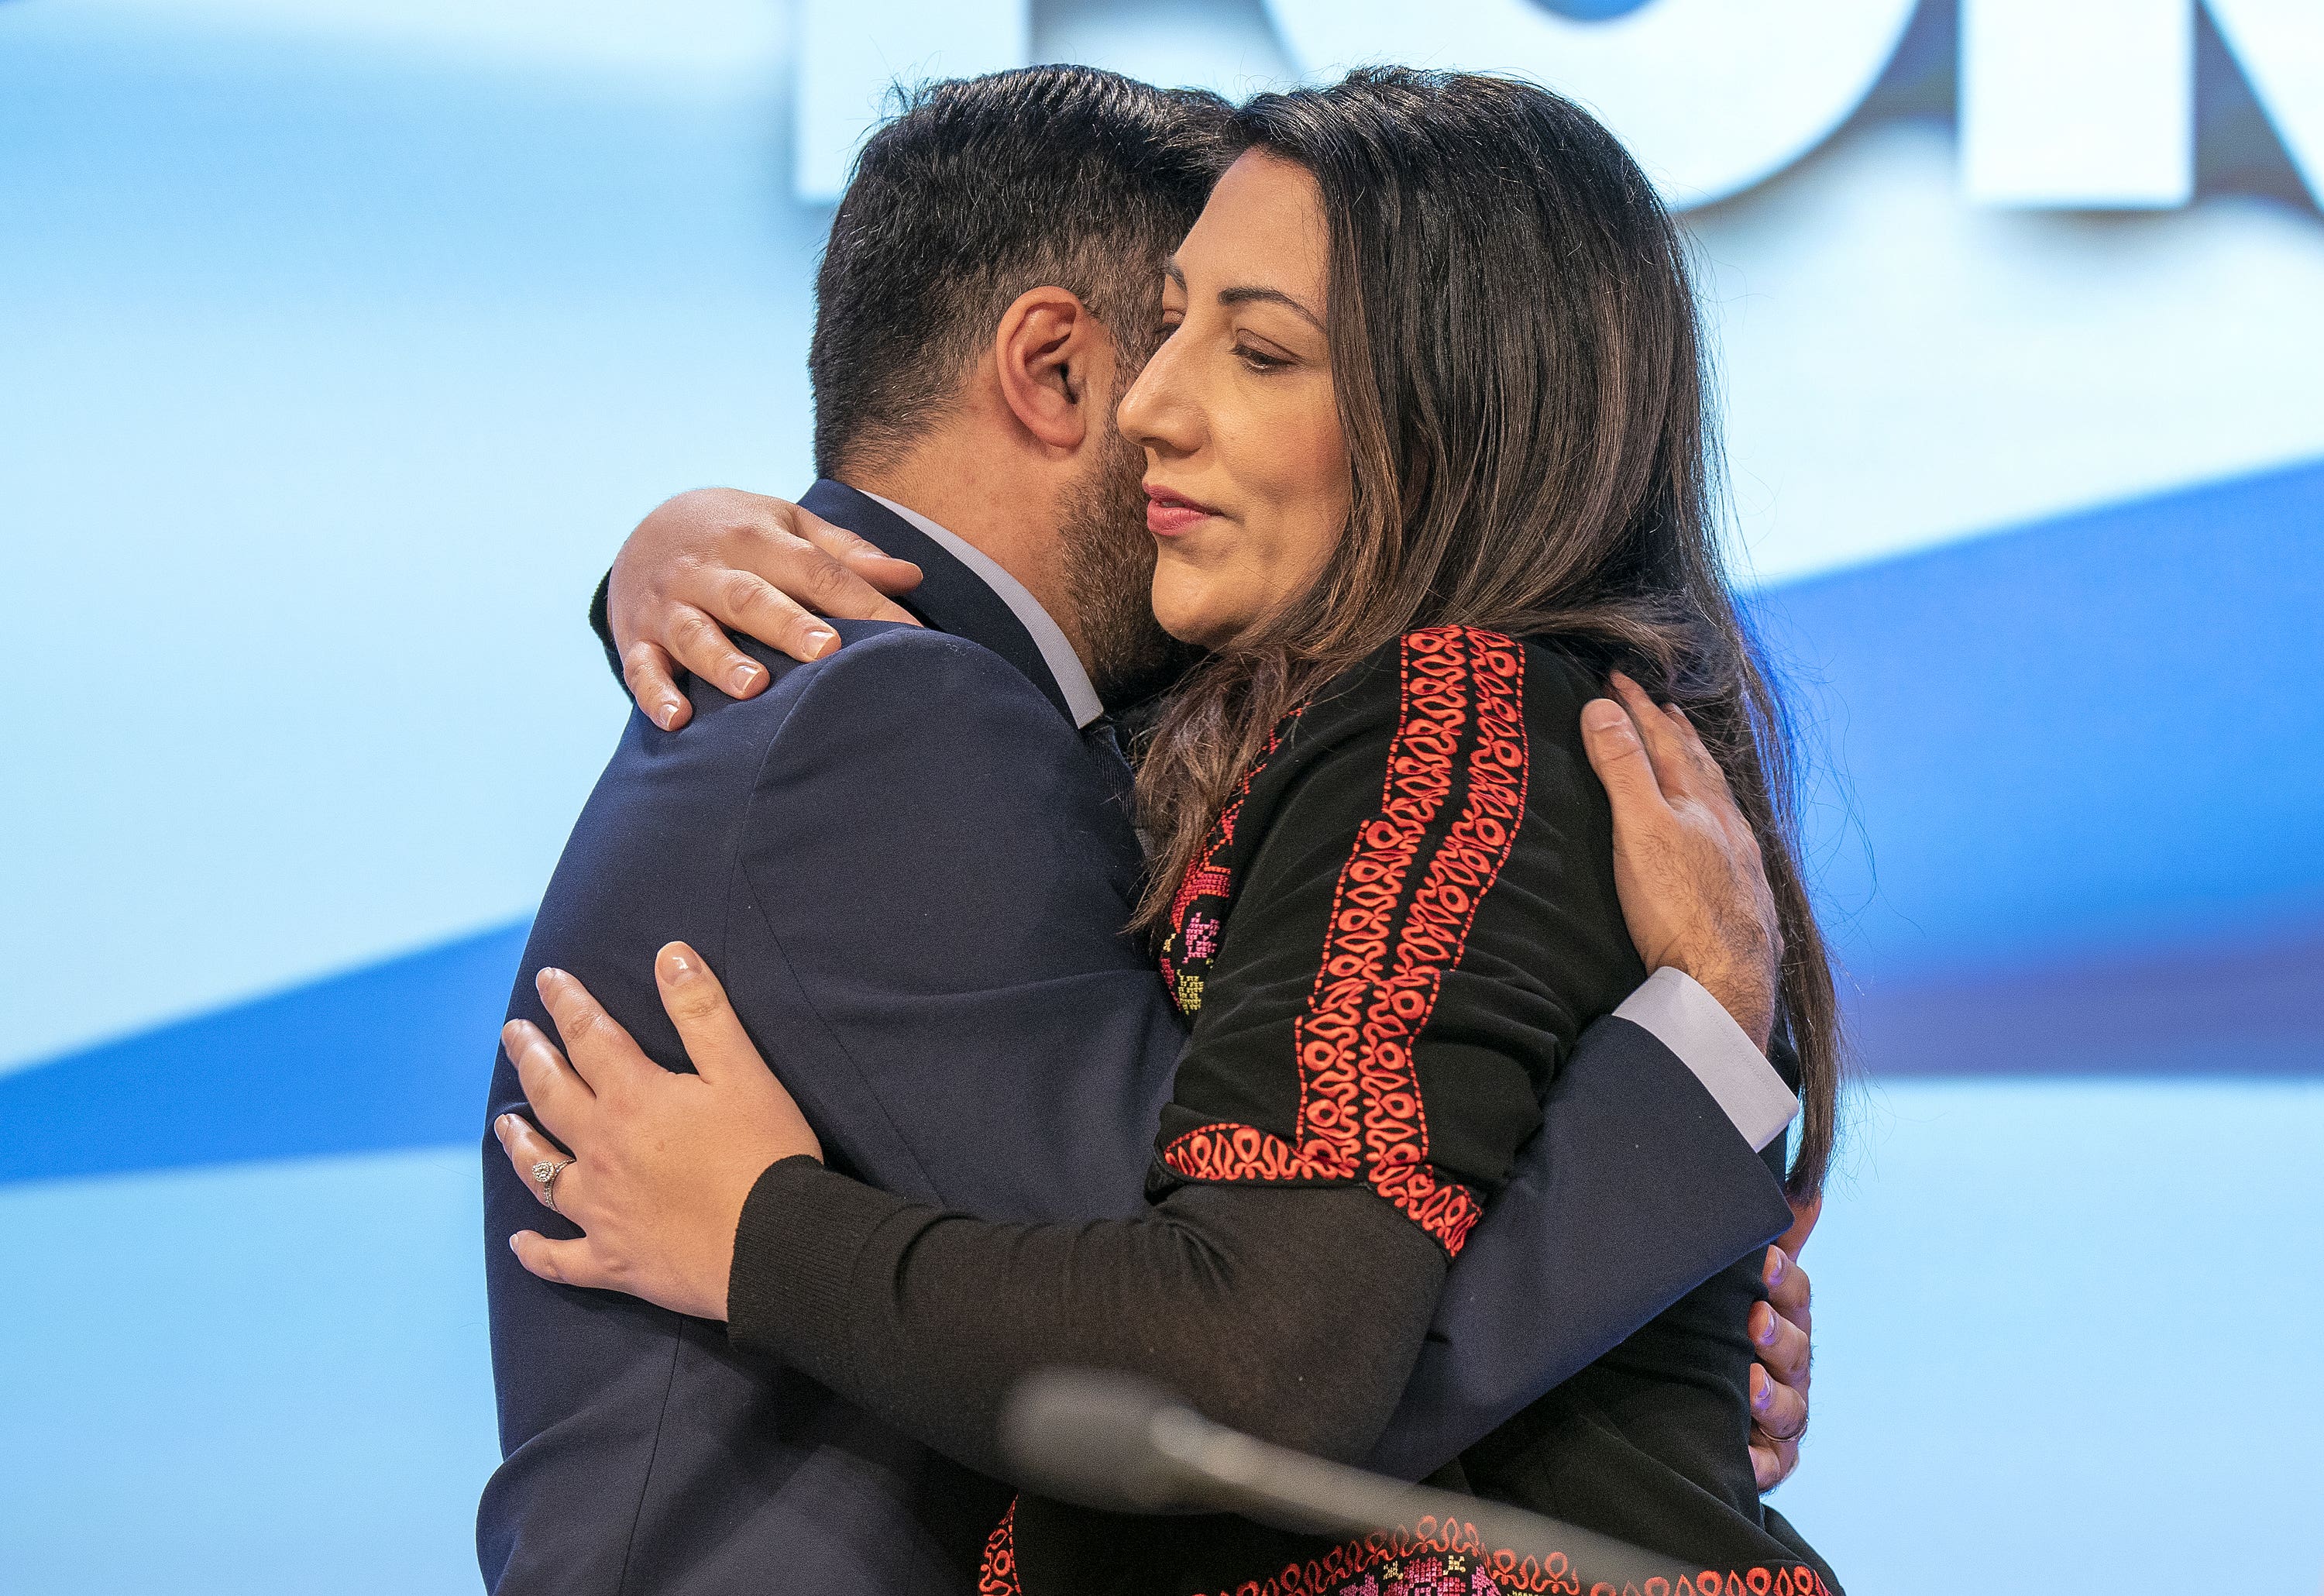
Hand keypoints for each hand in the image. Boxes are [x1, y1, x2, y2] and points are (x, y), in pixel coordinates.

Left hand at [494, 943, 820, 1319]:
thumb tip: (669, 954)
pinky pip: (560, 1258)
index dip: (567, 1004)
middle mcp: (602, 1150)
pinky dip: (536, 1251)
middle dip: (531, 1058)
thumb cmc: (765, 1156)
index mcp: (633, 1099)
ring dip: (519, 1142)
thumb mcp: (743, 1073)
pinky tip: (519, 1243)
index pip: (589, 1037)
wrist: (774, 1247)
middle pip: (552, 1096)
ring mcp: (601, 1210)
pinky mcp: (612, 1260)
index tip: (547, 980)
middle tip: (513, 1034)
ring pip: (542, 1171)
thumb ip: (703, 1012)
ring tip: (504, 1122)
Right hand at [608, 488, 925, 729]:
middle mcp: (707, 568)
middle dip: (786, 624)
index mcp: (754, 538)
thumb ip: (846, 553)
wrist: (644, 527)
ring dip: (722, 661)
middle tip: (826, 650)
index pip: (815, 569)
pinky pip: (640, 669)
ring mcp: (668, 606)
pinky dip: (656, 695)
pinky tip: (678, 720)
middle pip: (749, 597)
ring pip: (695, 633)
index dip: (861, 602)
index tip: (907, 635)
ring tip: (754, 687)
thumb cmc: (738, 534)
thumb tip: (911, 577)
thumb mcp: (788, 526)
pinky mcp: (635, 638)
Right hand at [1579, 673, 1782, 1048]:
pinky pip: (1731, 834)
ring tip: (1691, 752)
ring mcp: (1740, 860)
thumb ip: (1622, 768)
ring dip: (1700, 768)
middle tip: (1661, 704)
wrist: (1727, 982)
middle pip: (1699, 763)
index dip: (1637, 706)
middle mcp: (1725, 823)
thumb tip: (1603, 708)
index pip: (1663, 740)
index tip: (1616, 678)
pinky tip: (1719, 829)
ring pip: (1720, 798)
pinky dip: (1717, 813)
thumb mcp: (1639, 828)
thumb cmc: (1679, 907)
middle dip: (1674, 730)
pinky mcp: (1744, 896)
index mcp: (1698, 801)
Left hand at [1747, 1193, 1820, 1490]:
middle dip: (1777, 1335)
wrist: (1698, 1399)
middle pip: (1795, 1350)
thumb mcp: (1753, 1284)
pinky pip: (1771, 1464)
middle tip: (1754, 1319)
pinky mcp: (1770, 1458)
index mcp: (1785, 1319)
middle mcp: (1789, 1368)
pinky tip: (1745, 1456)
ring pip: (1788, 1406)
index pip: (1794, 1296)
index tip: (1766, 1262)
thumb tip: (1808, 1188)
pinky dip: (1759, 1462)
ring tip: (1750, 1383)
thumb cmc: (1733, 1330)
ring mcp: (1782, 1414)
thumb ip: (1779, 1239)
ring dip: (1770, 1395)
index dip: (1783, 1279)